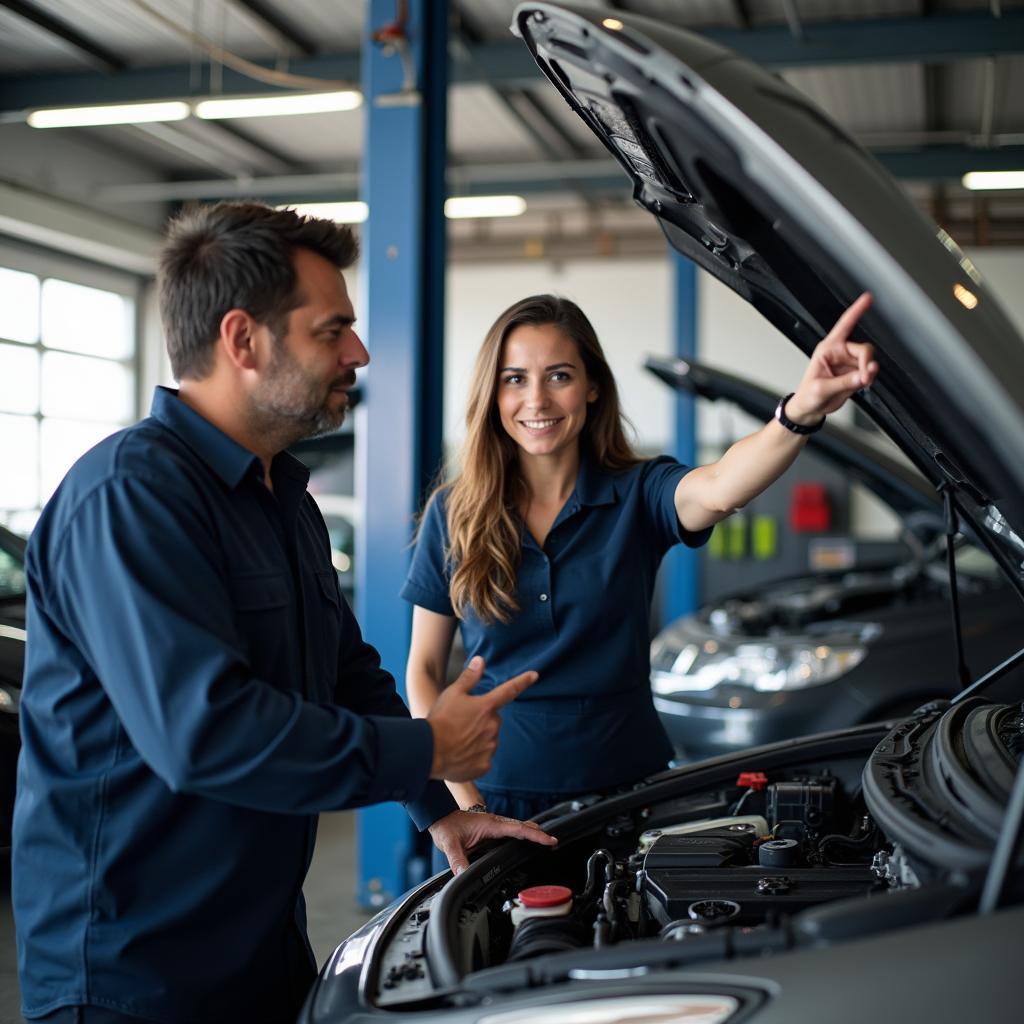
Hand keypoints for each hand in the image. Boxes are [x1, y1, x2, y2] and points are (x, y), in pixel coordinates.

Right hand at [427, 656, 537, 781]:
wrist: (429, 752)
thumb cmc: (440, 720)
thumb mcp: (452, 693)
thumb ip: (469, 677)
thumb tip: (480, 660)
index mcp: (486, 706)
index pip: (508, 690)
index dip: (523, 681)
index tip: (534, 675)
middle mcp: (493, 726)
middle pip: (493, 719)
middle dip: (481, 719)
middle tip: (460, 723)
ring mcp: (490, 747)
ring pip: (489, 739)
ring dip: (478, 738)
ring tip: (457, 740)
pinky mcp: (485, 765)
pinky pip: (483, 757)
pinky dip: (474, 755)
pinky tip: (460, 754)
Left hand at [428, 809, 556, 874]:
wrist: (438, 816)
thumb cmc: (445, 826)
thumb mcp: (449, 843)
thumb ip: (457, 858)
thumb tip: (463, 873)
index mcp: (490, 825)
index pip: (518, 829)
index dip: (534, 835)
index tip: (549, 840)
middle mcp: (494, 823)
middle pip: (522, 827)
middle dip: (538, 834)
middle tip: (554, 842)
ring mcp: (493, 826)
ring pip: (517, 828)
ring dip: (531, 833)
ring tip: (546, 841)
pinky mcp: (490, 830)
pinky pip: (510, 832)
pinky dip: (521, 834)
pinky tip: (525, 840)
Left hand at [786, 292, 878, 424]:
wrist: (810, 408)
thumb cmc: (808, 395)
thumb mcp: (821, 388)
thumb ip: (843, 382)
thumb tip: (861, 377)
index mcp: (827, 349)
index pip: (844, 325)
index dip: (856, 311)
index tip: (867, 298)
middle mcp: (840, 353)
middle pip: (863, 349)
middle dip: (866, 362)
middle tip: (864, 377)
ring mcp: (848, 364)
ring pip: (868, 360)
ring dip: (869, 371)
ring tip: (863, 382)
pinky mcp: (854, 374)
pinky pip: (868, 371)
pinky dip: (869, 377)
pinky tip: (863, 384)